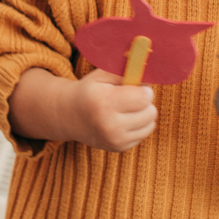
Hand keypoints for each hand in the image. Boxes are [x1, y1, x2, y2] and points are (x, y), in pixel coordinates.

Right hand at [9, 66, 155, 151]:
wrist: (68, 115)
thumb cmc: (89, 90)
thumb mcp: (101, 75)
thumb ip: (124, 70)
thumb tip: (148, 71)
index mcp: (105, 102)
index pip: (143, 98)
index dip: (145, 89)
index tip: (138, 86)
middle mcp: (110, 124)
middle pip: (149, 112)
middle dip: (145, 102)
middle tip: (132, 97)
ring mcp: (114, 139)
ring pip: (150, 124)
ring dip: (144, 114)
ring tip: (128, 108)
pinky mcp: (118, 148)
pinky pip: (143, 134)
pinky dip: (138, 125)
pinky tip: (124, 120)